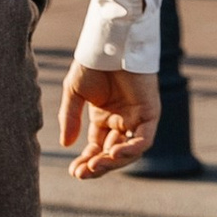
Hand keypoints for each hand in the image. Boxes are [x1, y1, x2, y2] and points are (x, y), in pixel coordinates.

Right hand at [60, 62, 159, 179]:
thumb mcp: (74, 94)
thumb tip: (66, 145)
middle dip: (99, 165)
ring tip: (96, 164)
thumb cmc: (92, 64)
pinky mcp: (150, 112)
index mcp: (103, 118)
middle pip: (112, 154)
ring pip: (129, 151)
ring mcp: (136, 118)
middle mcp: (121, 122)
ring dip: (114, 161)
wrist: (108, 45)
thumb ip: (71, 118)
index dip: (86, 162)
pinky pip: (145, 138)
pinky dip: (132, 148)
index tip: (74, 172)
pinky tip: (115, 152)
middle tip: (83, 172)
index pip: (96, 148)